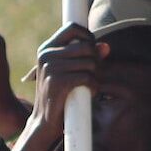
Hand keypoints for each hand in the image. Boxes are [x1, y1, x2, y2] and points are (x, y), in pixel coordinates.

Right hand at [28, 23, 107, 145]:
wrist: (43, 121)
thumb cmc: (59, 95)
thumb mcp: (70, 72)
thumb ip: (86, 57)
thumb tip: (106, 47)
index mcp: (46, 49)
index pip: (72, 28)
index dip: (88, 36)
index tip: (92, 51)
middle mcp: (46, 55)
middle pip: (86, 46)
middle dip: (96, 60)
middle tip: (93, 74)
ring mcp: (51, 68)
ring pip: (90, 62)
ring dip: (96, 75)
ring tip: (89, 85)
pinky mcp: (58, 82)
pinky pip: (87, 77)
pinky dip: (93, 87)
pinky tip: (89, 93)